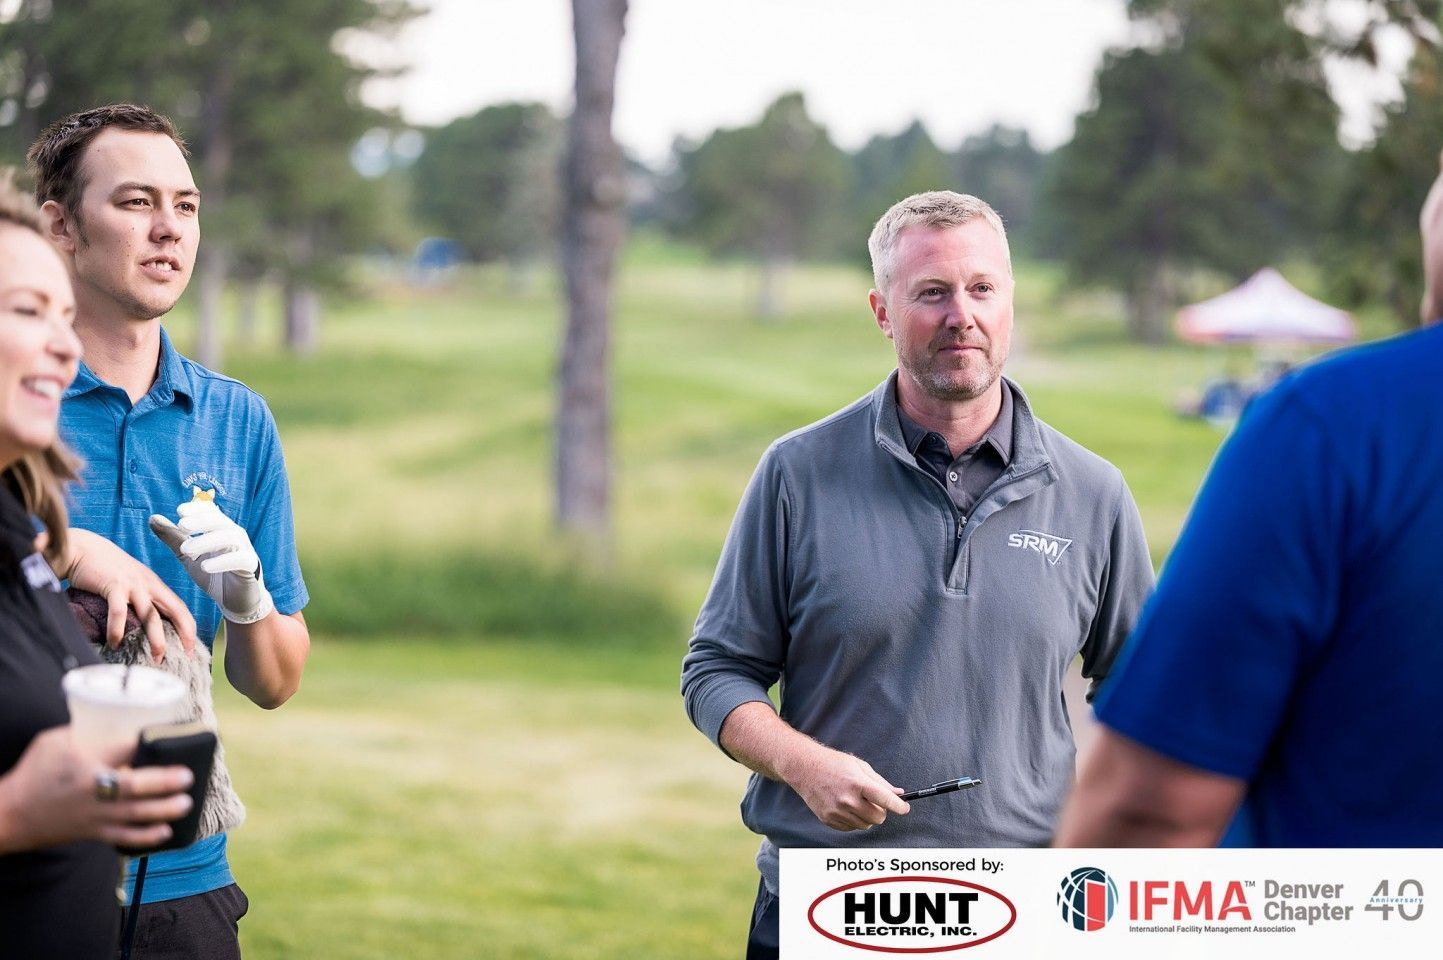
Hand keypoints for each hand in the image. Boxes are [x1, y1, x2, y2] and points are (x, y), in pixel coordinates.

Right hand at [0, 727, 192, 853]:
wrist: (10, 813)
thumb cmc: (34, 772)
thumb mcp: (55, 742)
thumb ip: (86, 733)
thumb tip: (118, 722)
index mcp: (83, 764)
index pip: (120, 751)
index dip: (145, 745)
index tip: (169, 737)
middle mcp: (91, 791)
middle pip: (133, 788)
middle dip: (163, 783)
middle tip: (188, 777)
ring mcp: (94, 816)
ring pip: (134, 815)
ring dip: (163, 811)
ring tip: (187, 803)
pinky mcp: (93, 833)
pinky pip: (123, 839)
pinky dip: (146, 838)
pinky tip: (166, 832)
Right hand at [60, 529, 198, 658]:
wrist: (83, 548)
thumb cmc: (105, 569)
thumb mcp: (130, 582)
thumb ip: (139, 598)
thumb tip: (144, 626)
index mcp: (155, 585)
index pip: (180, 608)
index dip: (189, 628)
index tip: (191, 649)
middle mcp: (149, 584)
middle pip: (175, 611)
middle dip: (183, 635)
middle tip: (185, 657)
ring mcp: (133, 584)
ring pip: (151, 615)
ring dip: (156, 639)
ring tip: (156, 658)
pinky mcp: (114, 585)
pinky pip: (119, 612)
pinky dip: (118, 630)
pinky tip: (115, 644)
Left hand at [150, 500, 273, 624]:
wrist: (235, 600)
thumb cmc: (213, 574)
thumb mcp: (188, 555)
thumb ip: (173, 537)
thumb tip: (152, 518)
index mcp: (220, 529)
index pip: (211, 511)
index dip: (197, 508)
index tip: (179, 511)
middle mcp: (234, 535)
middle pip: (220, 521)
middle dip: (201, 521)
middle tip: (182, 525)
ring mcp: (244, 549)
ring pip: (230, 537)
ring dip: (207, 541)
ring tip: (186, 550)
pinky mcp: (251, 566)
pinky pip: (241, 559)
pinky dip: (223, 561)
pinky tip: (205, 566)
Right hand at [780, 743, 909, 831]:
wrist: (804, 768)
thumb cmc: (834, 763)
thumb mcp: (859, 766)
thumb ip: (880, 782)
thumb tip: (899, 794)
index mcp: (858, 783)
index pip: (886, 801)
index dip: (900, 807)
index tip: (905, 808)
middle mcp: (847, 800)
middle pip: (878, 818)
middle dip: (882, 811)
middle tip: (877, 802)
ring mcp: (837, 812)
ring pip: (866, 825)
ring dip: (867, 816)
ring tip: (859, 802)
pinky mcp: (828, 819)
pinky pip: (851, 828)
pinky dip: (854, 820)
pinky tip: (847, 807)